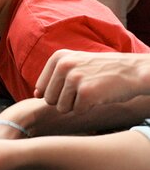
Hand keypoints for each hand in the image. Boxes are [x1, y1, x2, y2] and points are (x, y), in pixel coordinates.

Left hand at [34, 49, 149, 113]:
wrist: (134, 71)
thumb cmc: (103, 71)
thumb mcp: (76, 63)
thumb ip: (54, 76)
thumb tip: (36, 94)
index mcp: (58, 57)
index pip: (41, 88)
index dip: (57, 93)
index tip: (74, 85)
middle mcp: (63, 65)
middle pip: (49, 100)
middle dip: (65, 101)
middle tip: (84, 90)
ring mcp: (74, 78)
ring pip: (61, 108)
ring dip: (76, 105)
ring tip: (92, 92)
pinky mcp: (86, 92)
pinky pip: (77, 111)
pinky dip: (88, 108)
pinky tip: (99, 96)